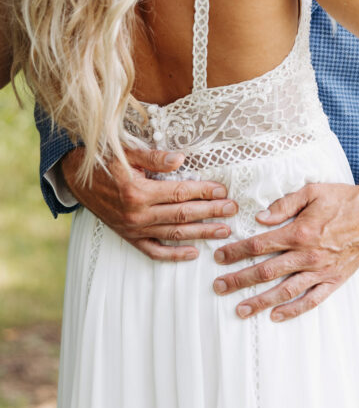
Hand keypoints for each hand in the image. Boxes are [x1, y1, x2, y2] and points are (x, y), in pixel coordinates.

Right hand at [61, 146, 237, 260]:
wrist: (76, 177)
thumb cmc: (104, 160)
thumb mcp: (128, 152)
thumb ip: (155, 157)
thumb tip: (181, 159)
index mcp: (138, 191)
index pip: (181, 193)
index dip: (204, 192)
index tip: (223, 190)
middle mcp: (137, 214)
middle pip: (182, 214)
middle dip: (211, 212)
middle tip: (232, 210)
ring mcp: (133, 228)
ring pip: (173, 234)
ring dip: (200, 233)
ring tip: (223, 231)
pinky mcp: (128, 236)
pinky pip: (153, 251)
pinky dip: (173, 255)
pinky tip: (192, 253)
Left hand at [212, 182, 358, 320]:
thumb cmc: (343, 200)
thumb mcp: (312, 191)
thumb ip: (284, 204)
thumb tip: (260, 217)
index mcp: (299, 232)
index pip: (260, 245)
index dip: (236, 252)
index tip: (220, 258)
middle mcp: (307, 255)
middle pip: (266, 271)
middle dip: (239, 280)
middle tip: (219, 288)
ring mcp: (321, 271)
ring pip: (285, 290)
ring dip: (260, 301)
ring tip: (240, 310)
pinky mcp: (334, 281)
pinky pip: (311, 300)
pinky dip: (293, 310)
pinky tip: (276, 316)